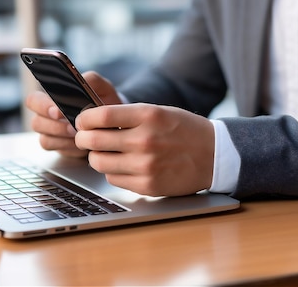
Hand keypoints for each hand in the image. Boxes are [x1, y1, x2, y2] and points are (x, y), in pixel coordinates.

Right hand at [26, 71, 121, 157]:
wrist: (117, 123)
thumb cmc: (106, 101)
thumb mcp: (103, 86)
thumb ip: (91, 80)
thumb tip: (77, 82)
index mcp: (52, 97)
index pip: (33, 100)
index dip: (42, 106)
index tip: (58, 111)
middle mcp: (48, 116)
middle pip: (36, 123)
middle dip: (54, 126)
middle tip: (72, 127)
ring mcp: (52, 134)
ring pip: (45, 139)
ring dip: (63, 138)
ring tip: (79, 134)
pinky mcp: (60, 148)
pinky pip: (57, 150)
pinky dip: (70, 148)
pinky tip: (81, 143)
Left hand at [75, 103, 214, 196]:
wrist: (215, 155)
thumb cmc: (184, 130)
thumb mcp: (158, 112)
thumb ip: (128, 115)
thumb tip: (91, 120)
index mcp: (147, 116)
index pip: (100, 116)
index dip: (84, 118)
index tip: (82, 120)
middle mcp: (145, 140)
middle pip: (93, 140)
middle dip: (83, 138)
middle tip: (85, 138)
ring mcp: (145, 165)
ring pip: (99, 163)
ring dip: (97, 157)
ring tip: (106, 152)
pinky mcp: (148, 185)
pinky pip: (114, 179)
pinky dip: (113, 172)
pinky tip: (124, 165)